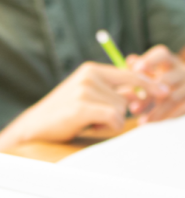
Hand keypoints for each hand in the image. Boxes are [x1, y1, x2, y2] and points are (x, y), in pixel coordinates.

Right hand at [0, 62, 160, 149]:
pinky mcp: (82, 106)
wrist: (34, 128)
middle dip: (117, 114)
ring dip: (109, 123)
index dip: (149, 84)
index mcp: (91, 69)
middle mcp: (89, 75)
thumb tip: (137, 93)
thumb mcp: (87, 97)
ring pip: (121, 110)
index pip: (130, 74)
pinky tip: (87, 127)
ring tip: (86, 123)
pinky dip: (105, 128)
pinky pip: (113, 118)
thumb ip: (110, 92)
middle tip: (93, 119)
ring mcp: (84, 89)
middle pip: (127, 98)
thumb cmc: (62, 114)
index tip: (164, 91)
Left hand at [127, 45, 184, 123]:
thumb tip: (128, 65)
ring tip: (141, 121)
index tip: (135, 70)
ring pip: (173, 98)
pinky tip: (153, 121)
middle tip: (132, 108)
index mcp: (167, 61)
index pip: (161, 55)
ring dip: (156, 111)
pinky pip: (181, 109)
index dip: (149, 61)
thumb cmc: (155, 81)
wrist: (175, 92)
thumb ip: (136, 73)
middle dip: (149, 94)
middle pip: (167, 79)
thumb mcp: (146, 76)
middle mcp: (181, 70)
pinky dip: (166, 117)